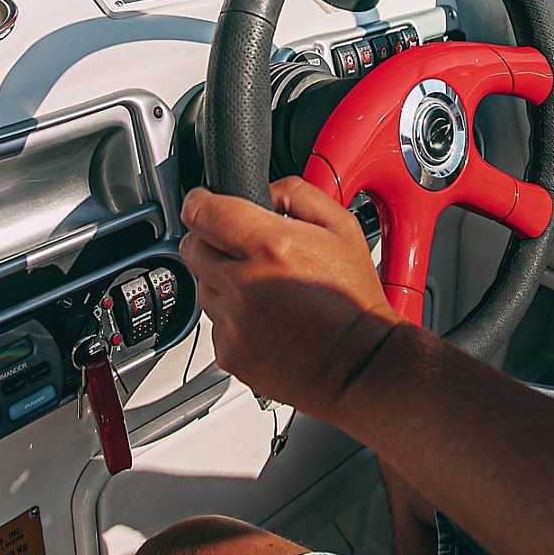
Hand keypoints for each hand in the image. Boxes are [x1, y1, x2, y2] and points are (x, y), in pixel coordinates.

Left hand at [179, 177, 403, 420]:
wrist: (360, 364)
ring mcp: (234, 323)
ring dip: (223, 282)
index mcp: (272, 246)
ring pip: (203, 288)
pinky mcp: (230, 353)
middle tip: (244, 251)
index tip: (203, 205)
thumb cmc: (353, 300)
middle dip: (211, 242)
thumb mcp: (342, 228)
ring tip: (265, 291)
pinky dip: (232, 319)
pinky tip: (265, 319)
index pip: (202, 213)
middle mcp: (246, 284)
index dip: (200, 204)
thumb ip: (299, 194)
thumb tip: (265, 190)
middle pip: (193, 248)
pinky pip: (215, 324)